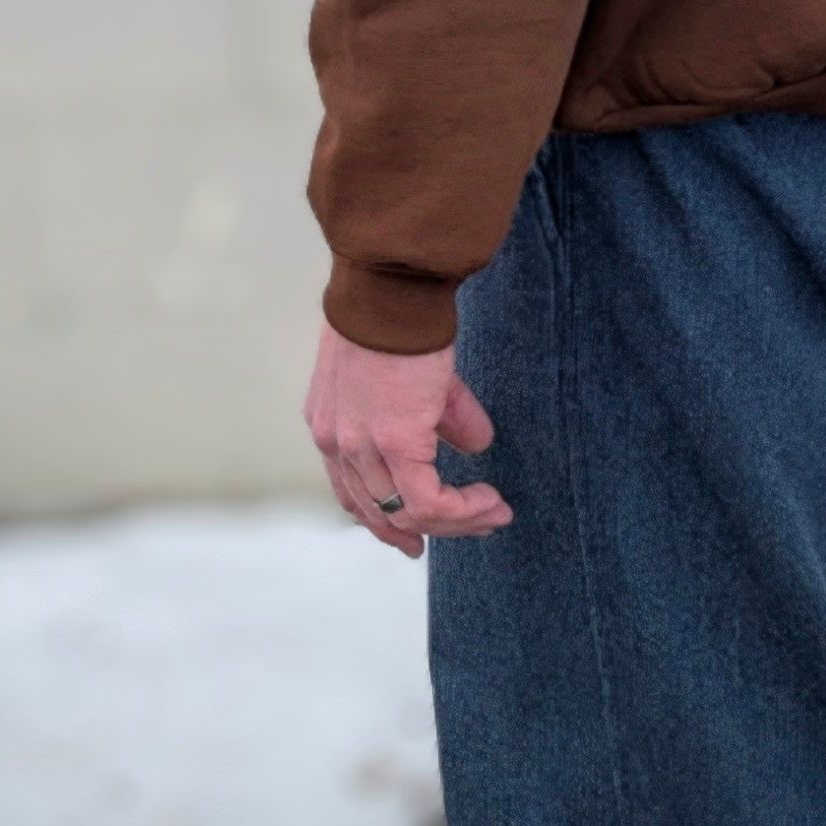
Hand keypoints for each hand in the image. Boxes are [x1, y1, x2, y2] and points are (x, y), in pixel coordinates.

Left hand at [303, 318, 513, 558]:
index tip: (415, 538)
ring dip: (456, 523)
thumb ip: (442, 414)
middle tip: (470, 529)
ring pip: (406, 514)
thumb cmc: (398, 314)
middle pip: (379, 513)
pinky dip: (461, 511)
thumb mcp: (414, 374)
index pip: (353, 494)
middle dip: (425, 532)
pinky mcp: (396, 443)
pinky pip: (428, 502)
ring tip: (493, 516)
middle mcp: (337, 443)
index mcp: (332, 425)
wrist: (392, 288)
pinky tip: (488, 501)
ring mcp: (362, 447)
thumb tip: (477, 442)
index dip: (385, 522)